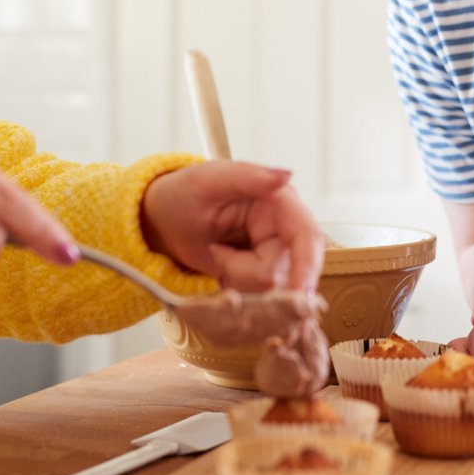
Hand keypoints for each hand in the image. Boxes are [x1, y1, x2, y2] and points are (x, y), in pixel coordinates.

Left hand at [140, 161, 324, 292]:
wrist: (166, 222)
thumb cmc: (184, 195)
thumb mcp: (206, 181)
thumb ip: (246, 177)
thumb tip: (285, 176)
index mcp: (279, 201)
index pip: (307, 236)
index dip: (307, 265)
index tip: (299, 293)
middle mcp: (286, 229)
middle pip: (284, 272)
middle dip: (247, 273)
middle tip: (216, 252)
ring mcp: (277, 255)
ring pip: (272, 289)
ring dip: (239, 281)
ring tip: (217, 256)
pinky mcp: (266, 275)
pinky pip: (261, 298)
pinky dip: (239, 290)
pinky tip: (223, 271)